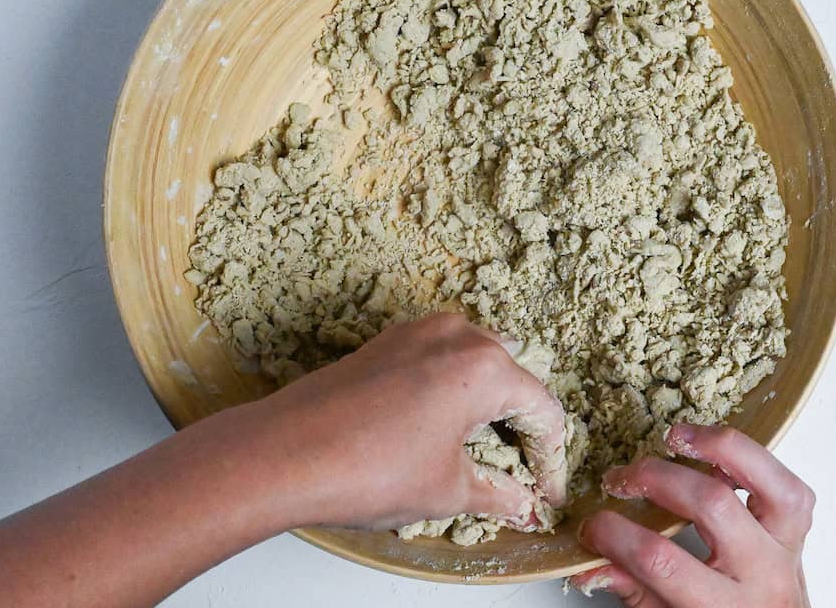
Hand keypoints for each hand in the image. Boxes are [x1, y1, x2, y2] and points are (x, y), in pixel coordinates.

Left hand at [248, 312, 567, 530]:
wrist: (284, 453)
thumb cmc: (368, 467)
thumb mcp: (448, 490)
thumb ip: (497, 493)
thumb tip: (519, 503)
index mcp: (486, 366)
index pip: (542, 411)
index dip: (551, 460)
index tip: (545, 492)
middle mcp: (456, 335)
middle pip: (512, 378)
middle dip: (521, 425)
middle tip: (521, 472)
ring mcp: (417, 332)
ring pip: (475, 363)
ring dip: (487, 404)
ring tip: (483, 452)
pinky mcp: (386, 342)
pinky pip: (438, 359)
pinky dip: (452, 391)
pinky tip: (441, 429)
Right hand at [570, 424, 812, 606]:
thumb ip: (633, 590)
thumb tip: (588, 562)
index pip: (662, 562)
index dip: (617, 536)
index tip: (593, 524)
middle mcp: (761, 576)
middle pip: (712, 508)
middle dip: (656, 480)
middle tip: (620, 479)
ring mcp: (786, 549)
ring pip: (772, 487)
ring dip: (721, 450)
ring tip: (675, 438)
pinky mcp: (798, 529)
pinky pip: (791, 485)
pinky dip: (753, 460)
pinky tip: (715, 449)